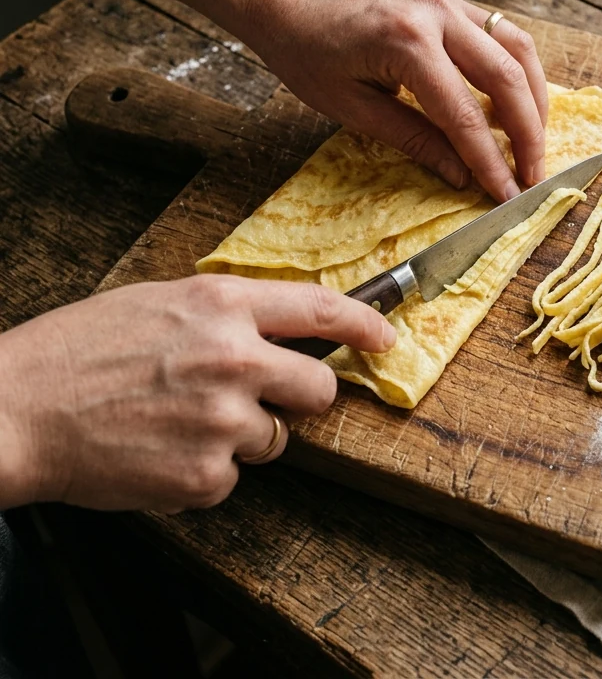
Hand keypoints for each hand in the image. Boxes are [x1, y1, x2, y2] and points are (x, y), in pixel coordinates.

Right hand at [0, 275, 394, 512]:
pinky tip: (160, 451)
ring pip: (275, 439)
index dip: (365, 324)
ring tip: (178, 423)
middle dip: (300, 397)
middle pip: (320, 389)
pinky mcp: (207, 474)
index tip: (385, 337)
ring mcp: (224, 420)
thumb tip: (282, 327)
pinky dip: (204, 471)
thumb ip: (226, 314)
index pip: (321, 308)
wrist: (15, 411)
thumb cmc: (77, 352)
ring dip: (241, 437)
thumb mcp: (159, 303)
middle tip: (261, 399)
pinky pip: (232, 477)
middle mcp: (235, 359)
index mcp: (222, 307)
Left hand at [240, 0, 548, 202]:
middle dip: (528, 134)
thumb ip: (414, 139)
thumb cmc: (304, 50)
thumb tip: (461, 174)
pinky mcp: (450, 0)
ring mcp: (448, 2)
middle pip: (507, 80)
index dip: (491, 161)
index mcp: (406, 45)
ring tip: (533, 141)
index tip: (507, 195)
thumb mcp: (351, 107)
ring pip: (518, 50)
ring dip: (535, 99)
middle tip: (533, 176)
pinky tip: (518, 101)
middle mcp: (437, 16)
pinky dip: (519, 70)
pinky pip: (503, 32)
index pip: (465, 116)